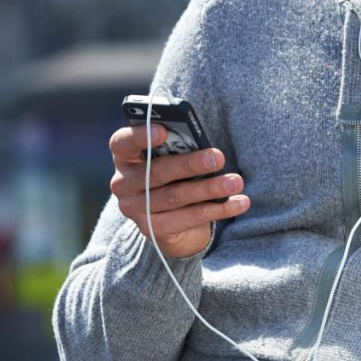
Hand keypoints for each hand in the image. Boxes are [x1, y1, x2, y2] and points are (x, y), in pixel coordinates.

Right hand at [107, 123, 248, 259]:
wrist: (171, 221)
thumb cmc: (174, 175)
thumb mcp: (172, 158)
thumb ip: (178, 148)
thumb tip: (204, 146)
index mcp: (124, 156)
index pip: (122, 142)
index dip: (140, 136)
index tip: (164, 131)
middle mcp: (123, 183)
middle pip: (156, 172)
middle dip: (190, 164)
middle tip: (217, 158)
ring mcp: (135, 209)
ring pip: (175, 196)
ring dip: (209, 188)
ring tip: (235, 182)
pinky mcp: (152, 229)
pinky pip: (188, 218)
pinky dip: (217, 209)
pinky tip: (238, 203)